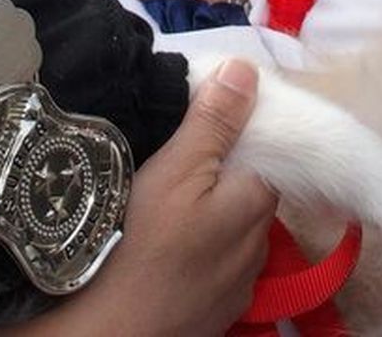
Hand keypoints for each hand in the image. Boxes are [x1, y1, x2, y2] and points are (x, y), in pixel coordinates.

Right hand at [28, 60, 275, 336]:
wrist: (114, 331)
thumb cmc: (141, 244)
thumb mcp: (175, 169)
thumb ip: (214, 122)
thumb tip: (246, 71)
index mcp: (256, 201)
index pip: (267, 152)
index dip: (239, 133)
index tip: (204, 124)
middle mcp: (260, 244)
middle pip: (251, 192)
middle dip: (226, 175)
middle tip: (178, 161)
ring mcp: (241, 282)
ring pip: (235, 231)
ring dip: (215, 215)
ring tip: (171, 205)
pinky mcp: (220, 309)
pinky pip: (219, 266)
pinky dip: (203, 251)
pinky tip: (172, 247)